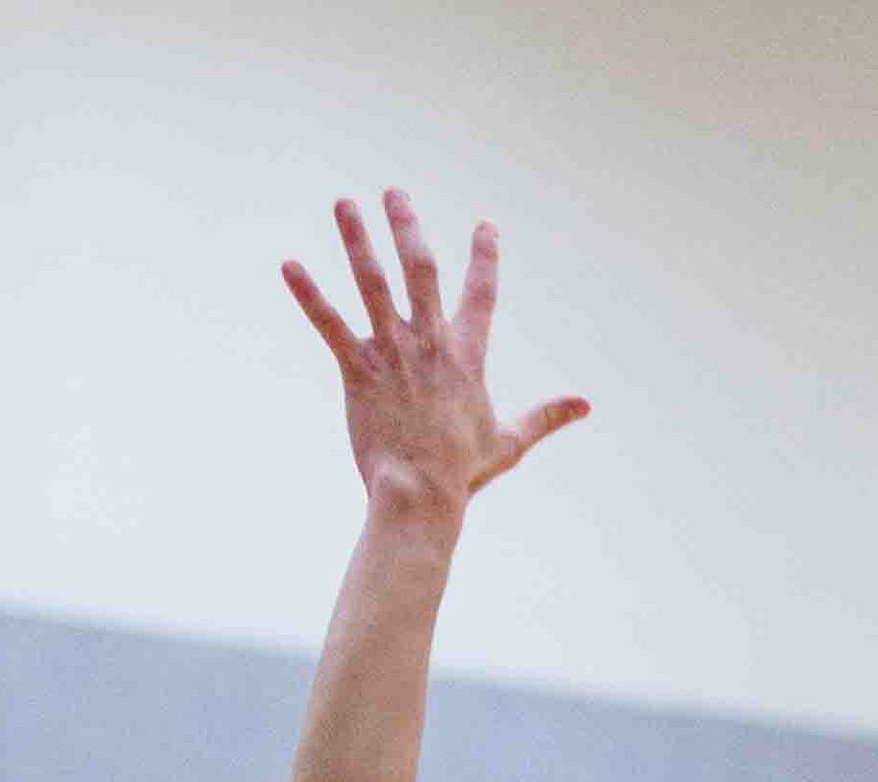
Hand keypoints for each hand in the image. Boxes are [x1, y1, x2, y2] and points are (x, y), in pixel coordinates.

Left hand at [284, 192, 587, 522]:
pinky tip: (290, 265)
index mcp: (467, 352)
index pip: (481, 291)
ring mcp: (392, 352)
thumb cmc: (463, 473)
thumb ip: (546, 415)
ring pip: (372, 282)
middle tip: (394, 192)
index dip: (484, 256)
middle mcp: (429, 340)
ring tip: (345, 204)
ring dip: (357, 239)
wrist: (420, 494)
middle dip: (406, 225)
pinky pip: (330, 323)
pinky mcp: (357, 371)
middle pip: (419, 266)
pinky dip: (309, 294)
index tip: (485, 226)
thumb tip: (586, 405)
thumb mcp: (509, 441)